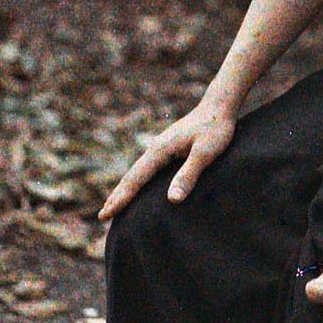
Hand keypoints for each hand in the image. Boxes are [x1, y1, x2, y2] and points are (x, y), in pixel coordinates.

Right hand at [97, 97, 236, 219]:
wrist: (220, 106)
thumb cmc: (216, 129)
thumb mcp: (205, 153)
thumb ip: (189, 174)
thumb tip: (172, 200)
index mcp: (160, 150)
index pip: (135, 179)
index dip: (121, 199)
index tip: (105, 215)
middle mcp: (156, 148)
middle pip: (131, 175)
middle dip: (117, 196)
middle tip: (102, 216)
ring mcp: (161, 147)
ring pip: (137, 171)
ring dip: (124, 188)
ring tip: (114, 205)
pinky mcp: (168, 147)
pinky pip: (147, 168)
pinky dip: (137, 181)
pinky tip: (139, 186)